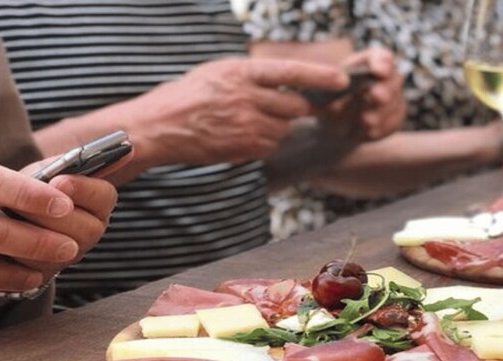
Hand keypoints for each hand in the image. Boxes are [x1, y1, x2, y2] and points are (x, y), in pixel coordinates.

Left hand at [0, 163, 116, 291]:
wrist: (5, 214)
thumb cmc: (31, 189)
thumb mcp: (51, 171)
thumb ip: (77, 162)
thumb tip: (127, 149)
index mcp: (96, 205)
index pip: (106, 197)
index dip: (84, 189)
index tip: (60, 180)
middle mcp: (89, 232)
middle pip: (88, 228)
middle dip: (56, 212)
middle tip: (30, 201)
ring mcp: (69, 255)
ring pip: (64, 249)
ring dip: (36, 230)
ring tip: (14, 214)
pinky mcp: (45, 273)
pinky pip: (37, 268)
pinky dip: (19, 251)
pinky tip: (8, 235)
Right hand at [118, 57, 347, 166]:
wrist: (159, 127)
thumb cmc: (190, 96)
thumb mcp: (220, 72)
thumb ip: (254, 76)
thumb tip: (289, 81)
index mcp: (241, 71)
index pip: (292, 72)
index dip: (321, 76)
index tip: (343, 80)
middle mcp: (247, 96)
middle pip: (296, 106)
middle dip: (295, 109)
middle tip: (278, 108)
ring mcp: (247, 124)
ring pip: (285, 128)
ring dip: (276, 127)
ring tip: (246, 121)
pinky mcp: (245, 147)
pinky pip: (270, 146)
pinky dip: (263, 143)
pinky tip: (240, 136)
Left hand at [314, 47, 406, 140]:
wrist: (334, 122)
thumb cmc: (329, 98)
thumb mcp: (324, 92)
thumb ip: (331, 90)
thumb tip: (337, 94)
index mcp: (370, 63)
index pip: (382, 57)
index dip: (382, 63)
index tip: (377, 71)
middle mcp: (387, 78)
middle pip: (393, 80)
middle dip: (385, 89)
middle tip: (376, 95)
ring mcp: (395, 98)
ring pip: (394, 105)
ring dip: (379, 113)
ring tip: (365, 120)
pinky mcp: (396, 119)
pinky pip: (392, 124)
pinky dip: (379, 128)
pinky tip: (367, 131)